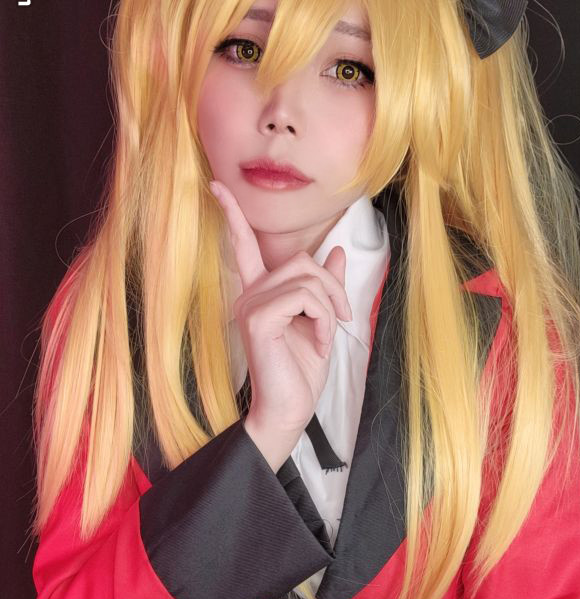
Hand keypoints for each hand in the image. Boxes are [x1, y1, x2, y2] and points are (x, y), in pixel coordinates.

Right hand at [209, 179, 351, 434]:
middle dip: (333, 286)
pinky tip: (317, 342)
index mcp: (259, 293)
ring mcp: (250, 306)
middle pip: (300, 261)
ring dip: (330, 308)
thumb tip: (335, 251)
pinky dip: (323, 320)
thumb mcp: (322, 323)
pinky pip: (305, 298)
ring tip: (325, 336)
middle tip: (344, 319)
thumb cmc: (300, 373)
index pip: (243, 245)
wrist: (288, 412)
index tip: (217, 185)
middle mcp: (249, 295)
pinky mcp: (258, 319)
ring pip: (307, 279)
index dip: (232, 214)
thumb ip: (325, 287)